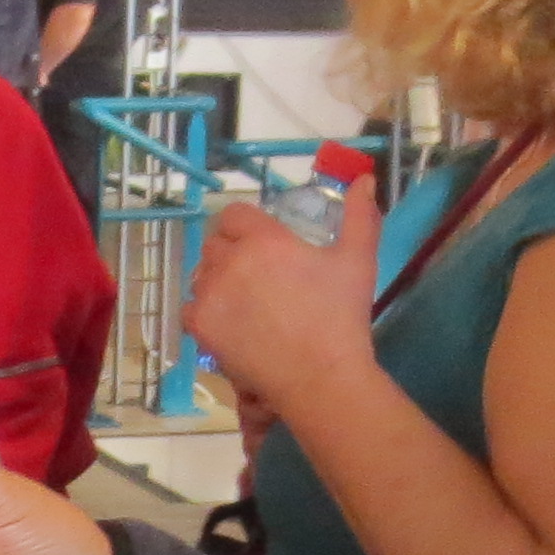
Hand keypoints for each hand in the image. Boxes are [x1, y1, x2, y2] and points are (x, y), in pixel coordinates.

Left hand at [182, 173, 382, 422]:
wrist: (320, 376)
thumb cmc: (341, 316)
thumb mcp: (358, 259)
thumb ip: (360, 215)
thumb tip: (365, 178)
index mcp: (263, 239)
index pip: (233, 214)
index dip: (245, 225)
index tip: (261, 242)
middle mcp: (229, 261)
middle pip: (215, 243)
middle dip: (231, 251)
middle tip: (257, 275)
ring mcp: (210, 295)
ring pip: (201, 275)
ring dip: (216, 280)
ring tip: (244, 300)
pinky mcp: (200, 327)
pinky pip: (190, 307)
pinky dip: (205, 311)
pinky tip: (229, 322)